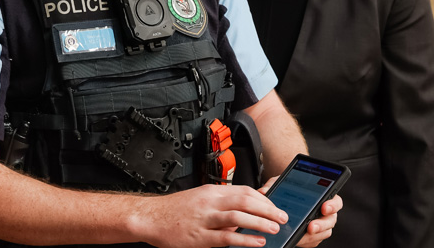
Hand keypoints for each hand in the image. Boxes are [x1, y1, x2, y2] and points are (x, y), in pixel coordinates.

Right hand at [136, 184, 287, 247]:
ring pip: (238, 217)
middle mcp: (210, 203)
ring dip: (260, 223)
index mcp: (211, 192)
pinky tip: (257, 243)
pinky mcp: (200, 237)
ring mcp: (205, 219)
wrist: (150, 218)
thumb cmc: (174, 210)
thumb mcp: (199, 198)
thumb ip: (221, 203)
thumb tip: (244, 210)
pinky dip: (245, 240)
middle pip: (245, 201)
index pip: (245, 191)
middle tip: (282, 217)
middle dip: (268, 209)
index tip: (275, 206)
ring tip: (275, 229)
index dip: (264, 199)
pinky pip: (227, 237)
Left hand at [254, 176, 341, 247]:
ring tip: (298, 235)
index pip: (336, 201)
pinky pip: (312, 241)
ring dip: (312, 236)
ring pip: (323, 233)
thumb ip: (274, 185)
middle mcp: (325, 212)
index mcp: (324, 197)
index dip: (333, 205)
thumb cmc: (287, 189)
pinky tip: (293, 238)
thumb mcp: (280, 183)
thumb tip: (263, 192)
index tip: (324, 207)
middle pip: (331, 220)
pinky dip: (303, 241)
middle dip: (321, 225)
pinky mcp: (312, 236)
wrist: (284, 199)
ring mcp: (320, 225)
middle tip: (310, 227)